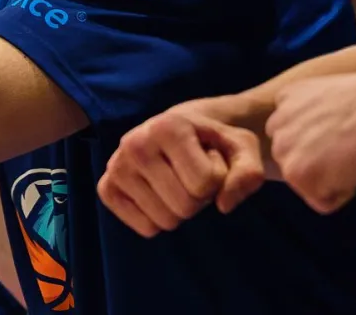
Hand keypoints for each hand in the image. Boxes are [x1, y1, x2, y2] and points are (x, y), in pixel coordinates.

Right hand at [100, 96, 268, 236]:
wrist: (181, 130)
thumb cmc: (214, 140)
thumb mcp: (242, 147)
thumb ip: (248, 172)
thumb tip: (225, 205)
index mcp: (168, 126)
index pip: (205, 183)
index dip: (218, 179)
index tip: (209, 160)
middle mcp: (135, 143)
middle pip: (185, 206)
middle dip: (199, 198)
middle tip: (193, 174)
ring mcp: (116, 166)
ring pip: (165, 221)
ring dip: (179, 209)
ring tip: (177, 180)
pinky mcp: (106, 188)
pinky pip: (145, 228)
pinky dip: (159, 219)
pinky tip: (159, 192)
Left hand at [268, 72, 355, 213]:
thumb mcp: (337, 99)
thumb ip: (318, 121)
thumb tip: (325, 148)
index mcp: (289, 96)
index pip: (295, 138)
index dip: (328, 143)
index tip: (351, 131)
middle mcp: (278, 120)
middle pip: (296, 163)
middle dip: (324, 163)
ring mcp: (284, 148)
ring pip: (307, 184)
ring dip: (334, 178)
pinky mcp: (296, 173)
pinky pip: (322, 202)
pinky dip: (345, 193)